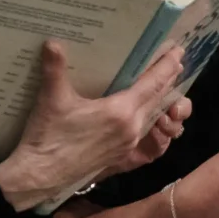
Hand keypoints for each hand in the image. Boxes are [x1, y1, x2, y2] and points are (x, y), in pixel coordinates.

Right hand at [0, 41, 191, 208]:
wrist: (40, 176)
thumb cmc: (49, 137)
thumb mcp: (52, 99)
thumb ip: (55, 68)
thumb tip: (52, 41)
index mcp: (121, 112)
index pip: (152, 84)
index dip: (166, 66)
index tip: (178, 51)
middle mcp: (131, 128)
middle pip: (156, 98)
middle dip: (167, 78)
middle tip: (175, 60)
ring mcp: (126, 143)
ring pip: (150, 114)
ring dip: (158, 97)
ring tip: (161, 81)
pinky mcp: (119, 154)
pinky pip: (140, 128)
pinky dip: (146, 113)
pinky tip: (139, 108)